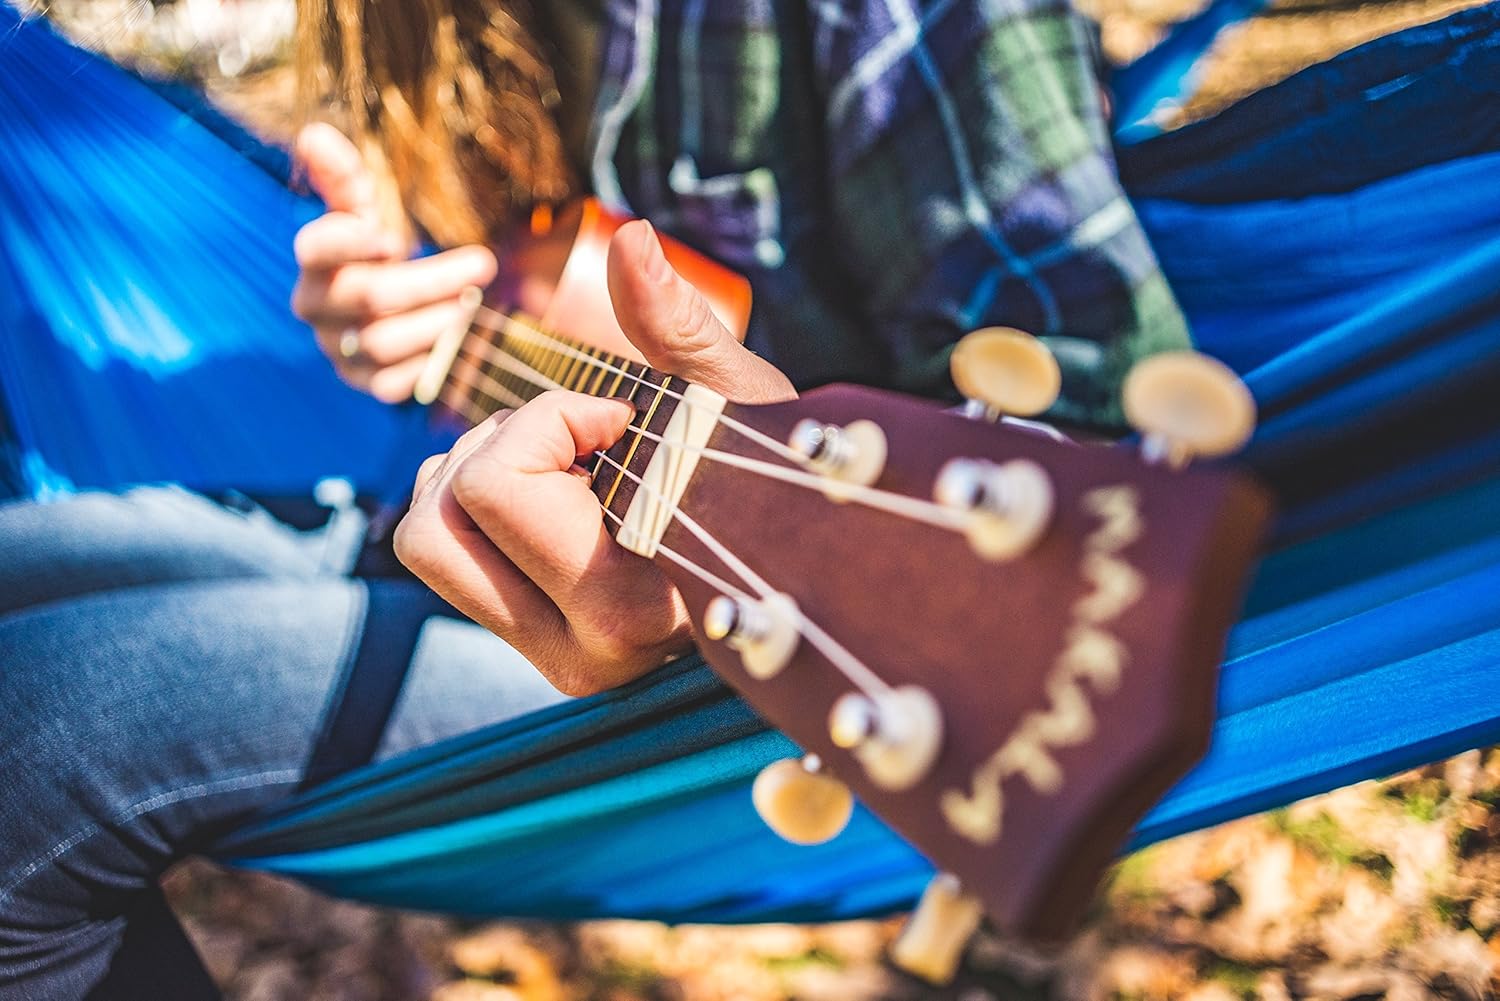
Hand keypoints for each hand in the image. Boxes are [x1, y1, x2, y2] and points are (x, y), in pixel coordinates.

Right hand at [289, 123, 498, 401]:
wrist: (383, 310)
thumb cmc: (375, 251)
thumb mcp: (364, 209)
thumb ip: (344, 176)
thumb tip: (314, 132)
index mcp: (315, 260)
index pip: (316, 248)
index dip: (348, 242)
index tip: (392, 237)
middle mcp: (317, 307)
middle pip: (370, 295)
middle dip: (432, 280)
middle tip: (484, 265)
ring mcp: (338, 349)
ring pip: (384, 342)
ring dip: (438, 322)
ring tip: (475, 305)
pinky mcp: (364, 383)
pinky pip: (394, 383)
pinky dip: (429, 363)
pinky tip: (458, 342)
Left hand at [395, 220, 794, 694]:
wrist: (795, 555)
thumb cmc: (774, 472)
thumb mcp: (738, 398)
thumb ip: (679, 324)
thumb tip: (630, 241)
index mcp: (630, 607)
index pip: (498, 488)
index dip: (552, 419)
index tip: (626, 420)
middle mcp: (579, 655)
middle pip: (435, 520)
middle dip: (497, 446)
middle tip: (577, 435)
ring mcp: (549, 654)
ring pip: (422, 537)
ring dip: (476, 471)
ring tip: (566, 461)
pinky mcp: (528, 638)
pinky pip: (439, 549)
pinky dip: (473, 495)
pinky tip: (554, 491)